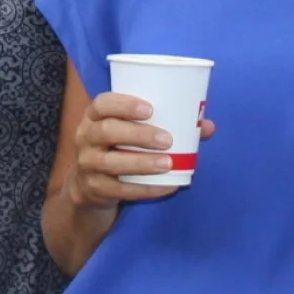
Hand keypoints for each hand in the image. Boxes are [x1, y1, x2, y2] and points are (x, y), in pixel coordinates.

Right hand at [65, 92, 216, 207]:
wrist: (88, 186)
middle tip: (167, 139)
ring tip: (168, 163)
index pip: (102, 103)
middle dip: (138, 134)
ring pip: (110, 163)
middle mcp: (85, 137)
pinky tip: (166, 186)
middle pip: (106, 131)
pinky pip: (120, 190)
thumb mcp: (131, 132)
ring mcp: (87, 164)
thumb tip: (207, 125)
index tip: (150, 108)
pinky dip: (145, 188)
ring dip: (141, 162)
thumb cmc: (118, 148)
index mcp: (94, 116)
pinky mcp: (95, 189)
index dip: (124, 104)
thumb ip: (167, 124)